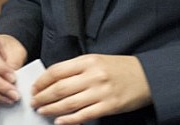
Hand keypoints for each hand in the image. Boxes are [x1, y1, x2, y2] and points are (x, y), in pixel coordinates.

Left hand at [30, 54, 151, 124]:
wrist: (146, 76)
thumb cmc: (120, 68)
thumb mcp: (98, 60)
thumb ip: (78, 69)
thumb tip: (54, 81)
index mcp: (89, 60)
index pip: (58, 70)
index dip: (42, 81)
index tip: (35, 87)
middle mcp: (93, 75)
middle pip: (60, 88)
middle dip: (43, 96)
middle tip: (34, 102)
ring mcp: (101, 91)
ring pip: (68, 103)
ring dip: (51, 109)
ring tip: (42, 111)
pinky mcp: (108, 106)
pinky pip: (83, 115)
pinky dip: (69, 120)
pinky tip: (59, 122)